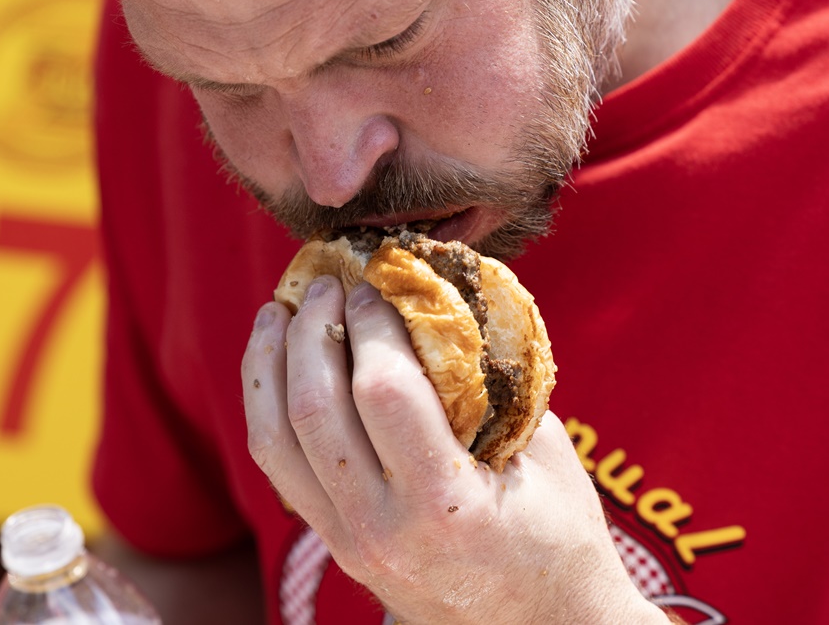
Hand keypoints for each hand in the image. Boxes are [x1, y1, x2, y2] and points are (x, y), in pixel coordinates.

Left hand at [243, 275, 669, 623]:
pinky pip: (278, 467)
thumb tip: (448, 302)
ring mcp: (347, 545)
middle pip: (314, 409)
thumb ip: (493, 380)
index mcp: (447, 505)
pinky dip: (268, 406)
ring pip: (275, 440)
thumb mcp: (544, 452)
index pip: (383, 392)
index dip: (373, 323)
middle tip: (330, 281)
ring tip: (281, 312)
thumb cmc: (560, 537)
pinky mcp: (332, 546)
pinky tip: (277, 367)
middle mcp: (381, 530)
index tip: (378, 281)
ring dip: (271, 364)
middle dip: (314, 329)